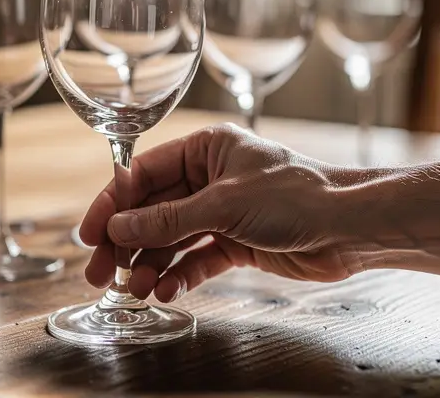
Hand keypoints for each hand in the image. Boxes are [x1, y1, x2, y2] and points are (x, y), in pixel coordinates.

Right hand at [80, 124, 367, 302]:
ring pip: (171, 239)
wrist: (349, 229)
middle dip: (125, 242)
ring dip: (150, 265)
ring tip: (135, 290)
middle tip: (100, 273)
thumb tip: (118, 228)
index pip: (143, 174)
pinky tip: (165, 291)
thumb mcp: (223, 205)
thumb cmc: (297, 197)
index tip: (90, 233)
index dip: (112, 205)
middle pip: (152, 211)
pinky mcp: (236, 242)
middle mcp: (209, 177)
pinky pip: (196, 259)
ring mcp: (222, 212)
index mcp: (205, 149)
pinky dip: (179, 275)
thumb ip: (167, 220)